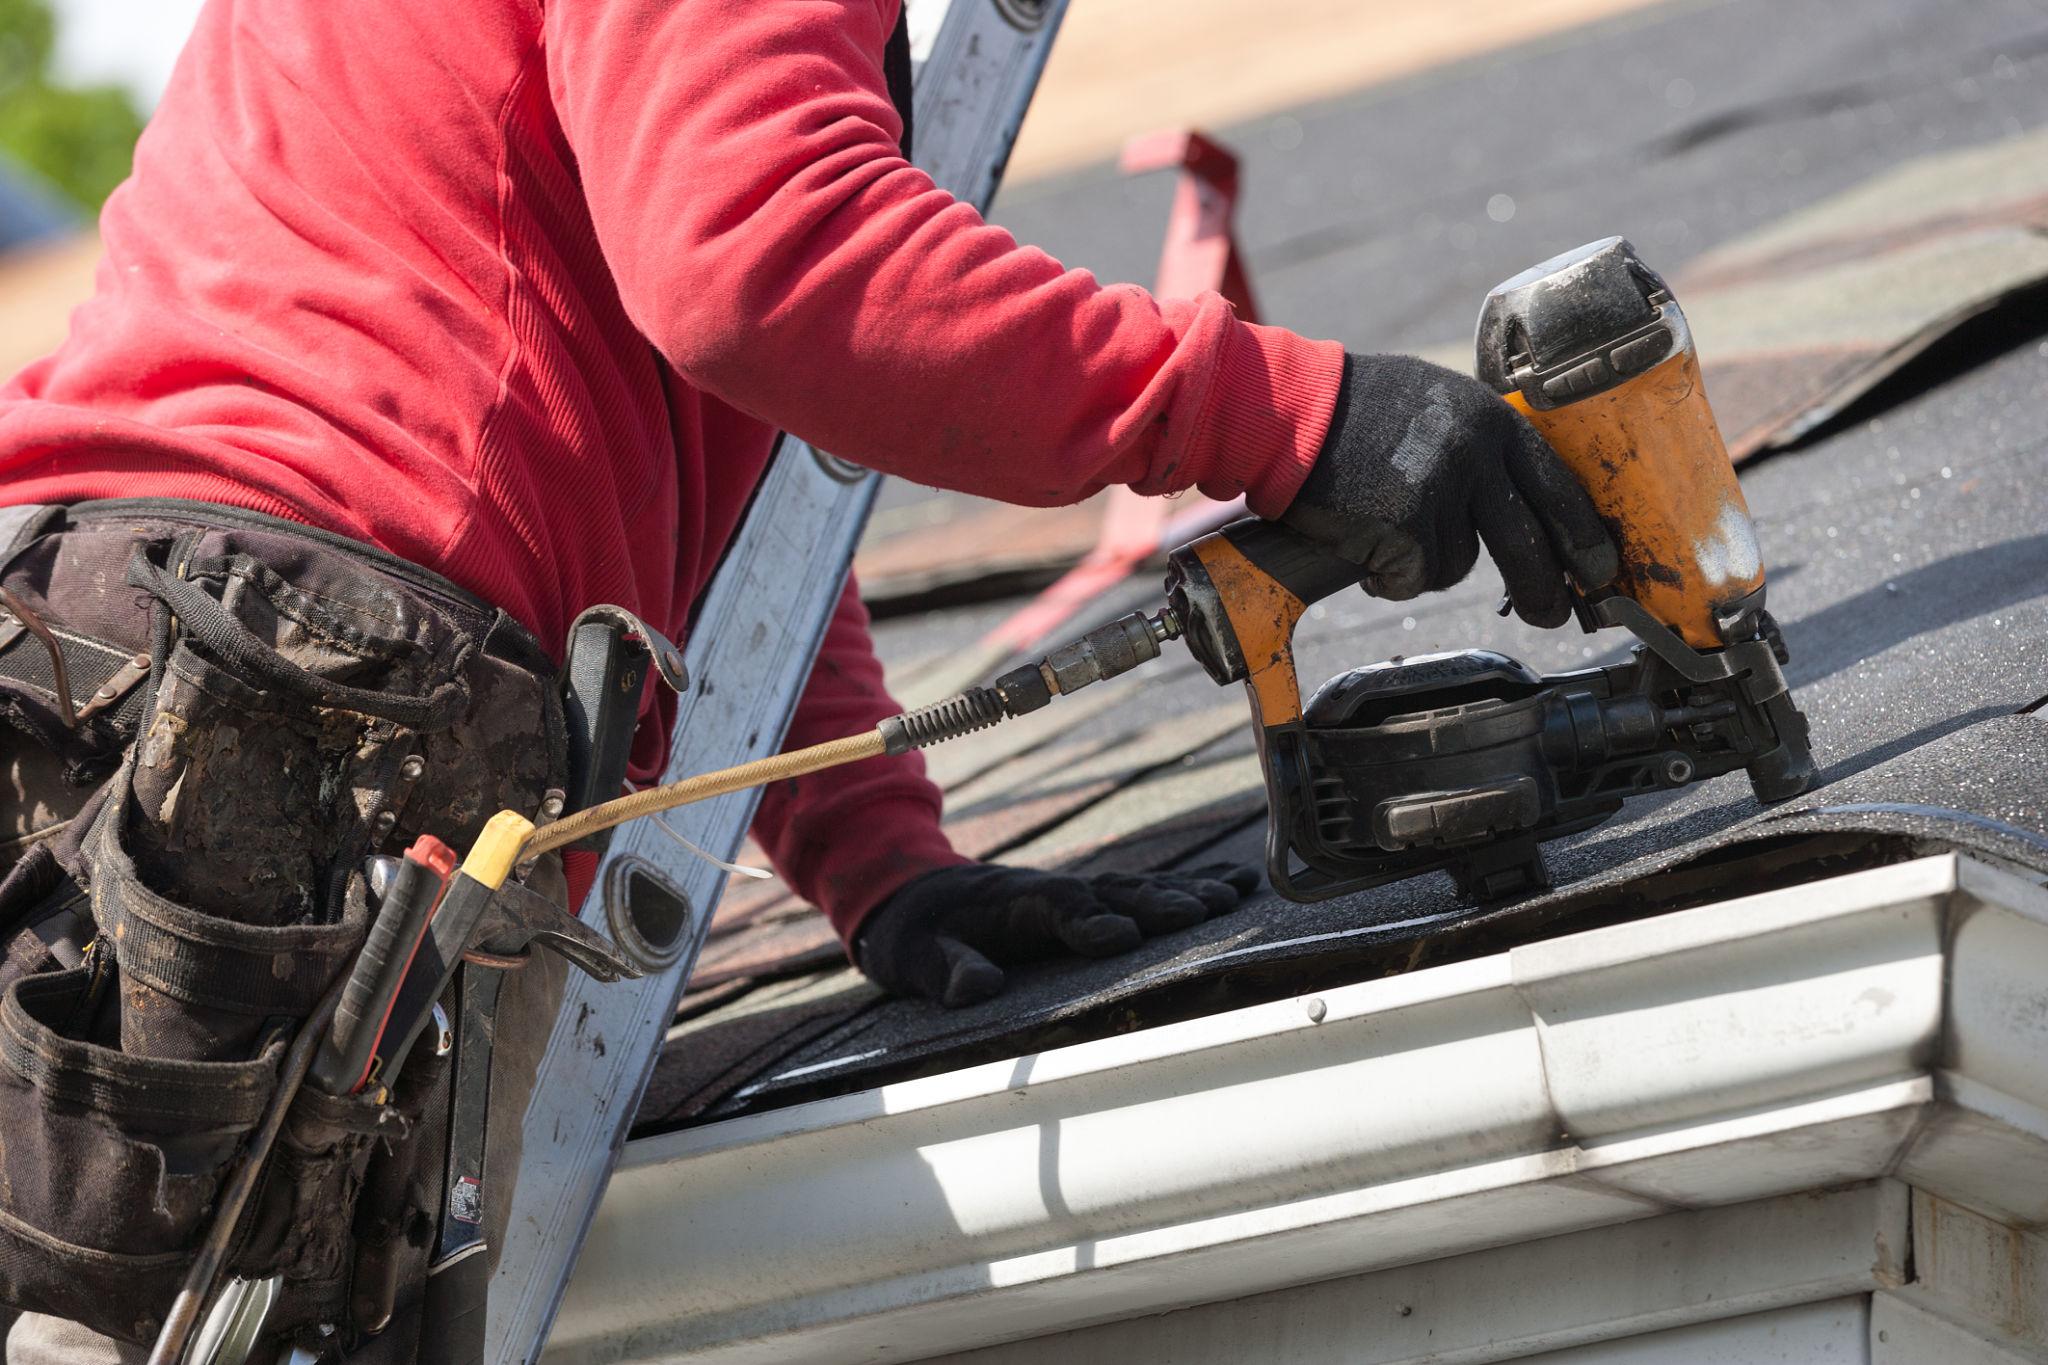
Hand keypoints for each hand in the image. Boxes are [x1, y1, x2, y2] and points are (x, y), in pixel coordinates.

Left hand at [855, 862, 1258, 1006]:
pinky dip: (1189, 883)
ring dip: (1184, 891)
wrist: (914, 896)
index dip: (1087, 920)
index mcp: (1009, 903)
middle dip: (1157, 900)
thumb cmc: (915, 934)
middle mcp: (1051, 891)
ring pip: (1136, 887)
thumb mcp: (913, 957)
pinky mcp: (1090, 899)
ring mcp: (1075, 891)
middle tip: (1204, 911)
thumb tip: (976, 989)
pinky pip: (1144, 889)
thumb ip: (946, 971)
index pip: (1055, 906)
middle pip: (1110, 891)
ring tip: (1232, 897)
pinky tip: (1233, 885)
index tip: (1122, 937)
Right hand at [1282, 353, 1618, 626]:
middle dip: (1541, 589)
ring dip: (1424, 563)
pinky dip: (1388, 577)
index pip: (1559, 488)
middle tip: (1549, 616)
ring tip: (1386, 528)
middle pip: (1527, 543)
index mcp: (1492, 420)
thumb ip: (1481, 444)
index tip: (1598, 571)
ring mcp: (1440, 489)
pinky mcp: (1403, 525)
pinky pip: (1412, 578)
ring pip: (1458, 564)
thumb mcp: (1437, 402)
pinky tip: (1364, 545)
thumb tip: (1524, 504)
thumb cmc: (1356, 408)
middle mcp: (1475, 452)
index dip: (1583, 538)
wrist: (1291, 410)